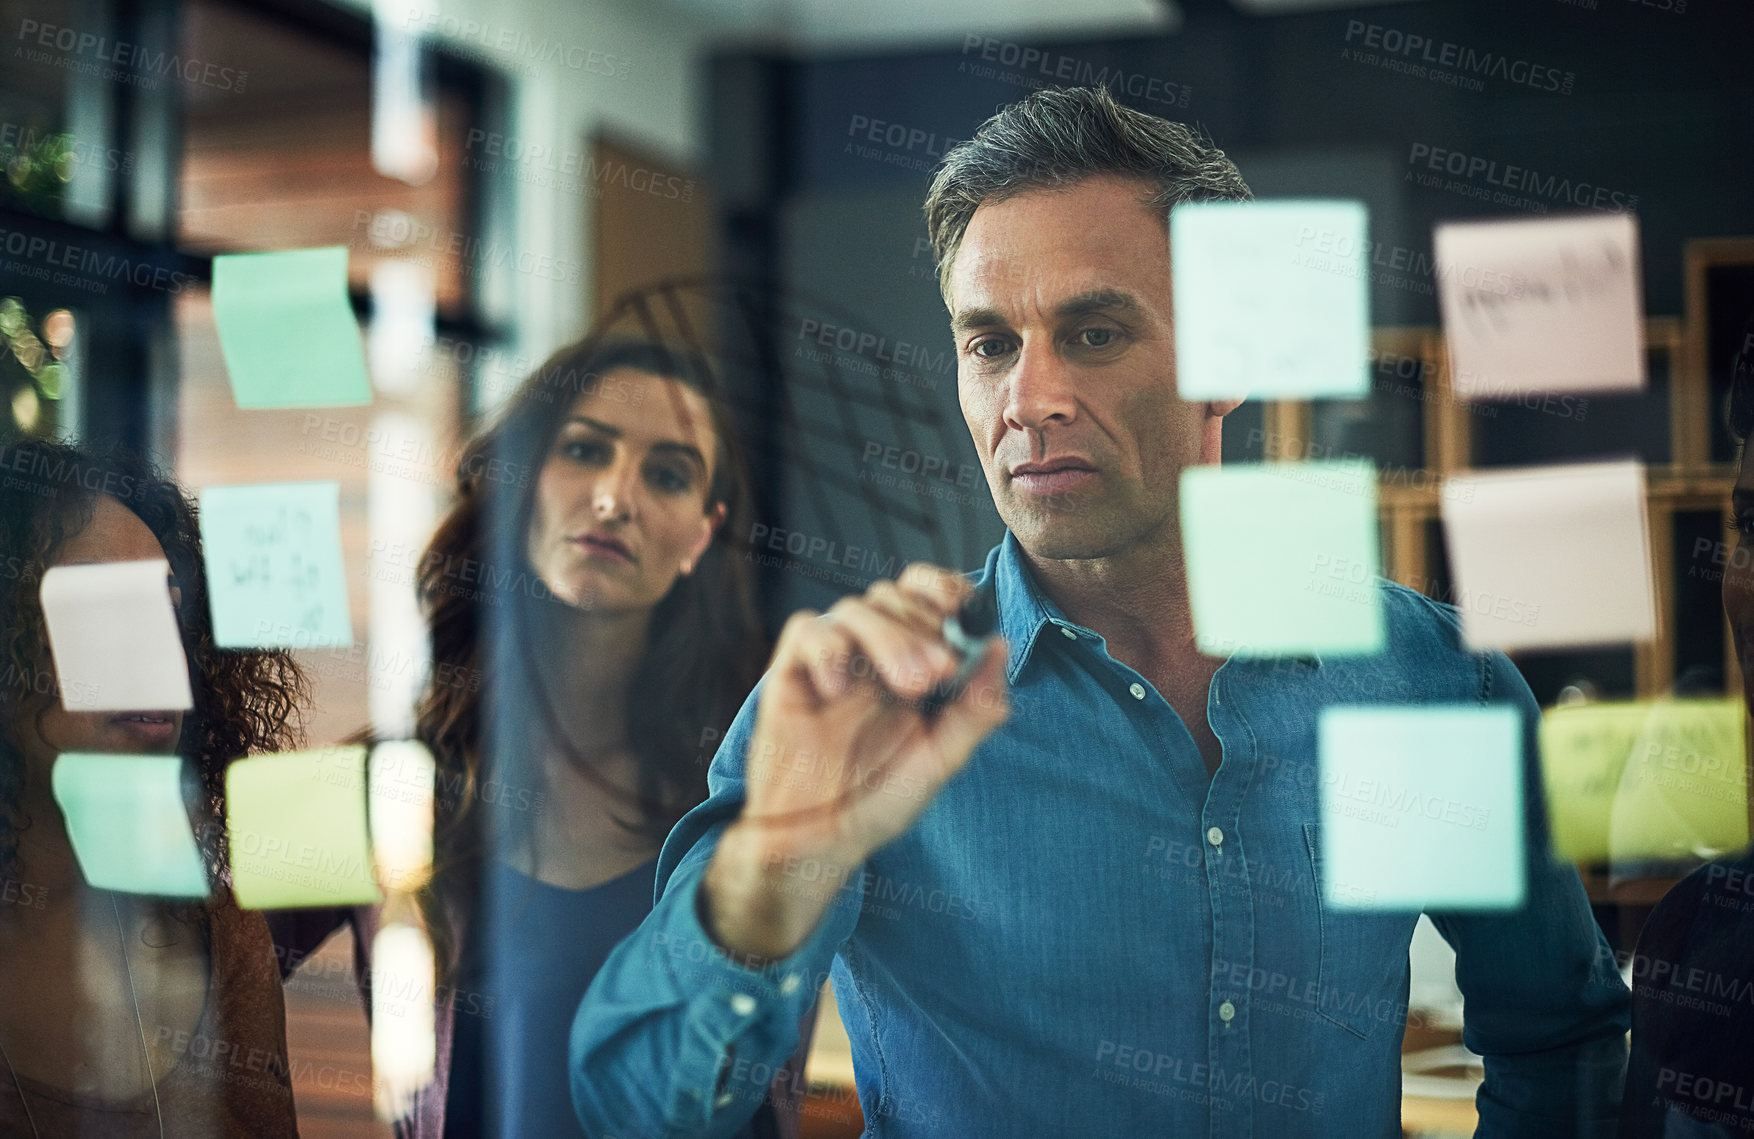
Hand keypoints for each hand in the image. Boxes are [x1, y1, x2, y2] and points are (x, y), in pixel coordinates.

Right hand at [703, 564, 1008, 960]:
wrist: (819, 840)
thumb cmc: (877, 800)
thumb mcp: (939, 759)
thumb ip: (975, 709)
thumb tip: (1000, 648)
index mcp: (910, 662)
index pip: (926, 596)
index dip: (944, 588)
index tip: (961, 606)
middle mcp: (870, 654)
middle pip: (894, 597)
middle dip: (923, 627)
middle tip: (939, 674)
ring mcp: (832, 660)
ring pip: (856, 608)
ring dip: (889, 638)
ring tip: (909, 686)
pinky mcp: (792, 672)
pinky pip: (808, 631)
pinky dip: (830, 650)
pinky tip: (839, 690)